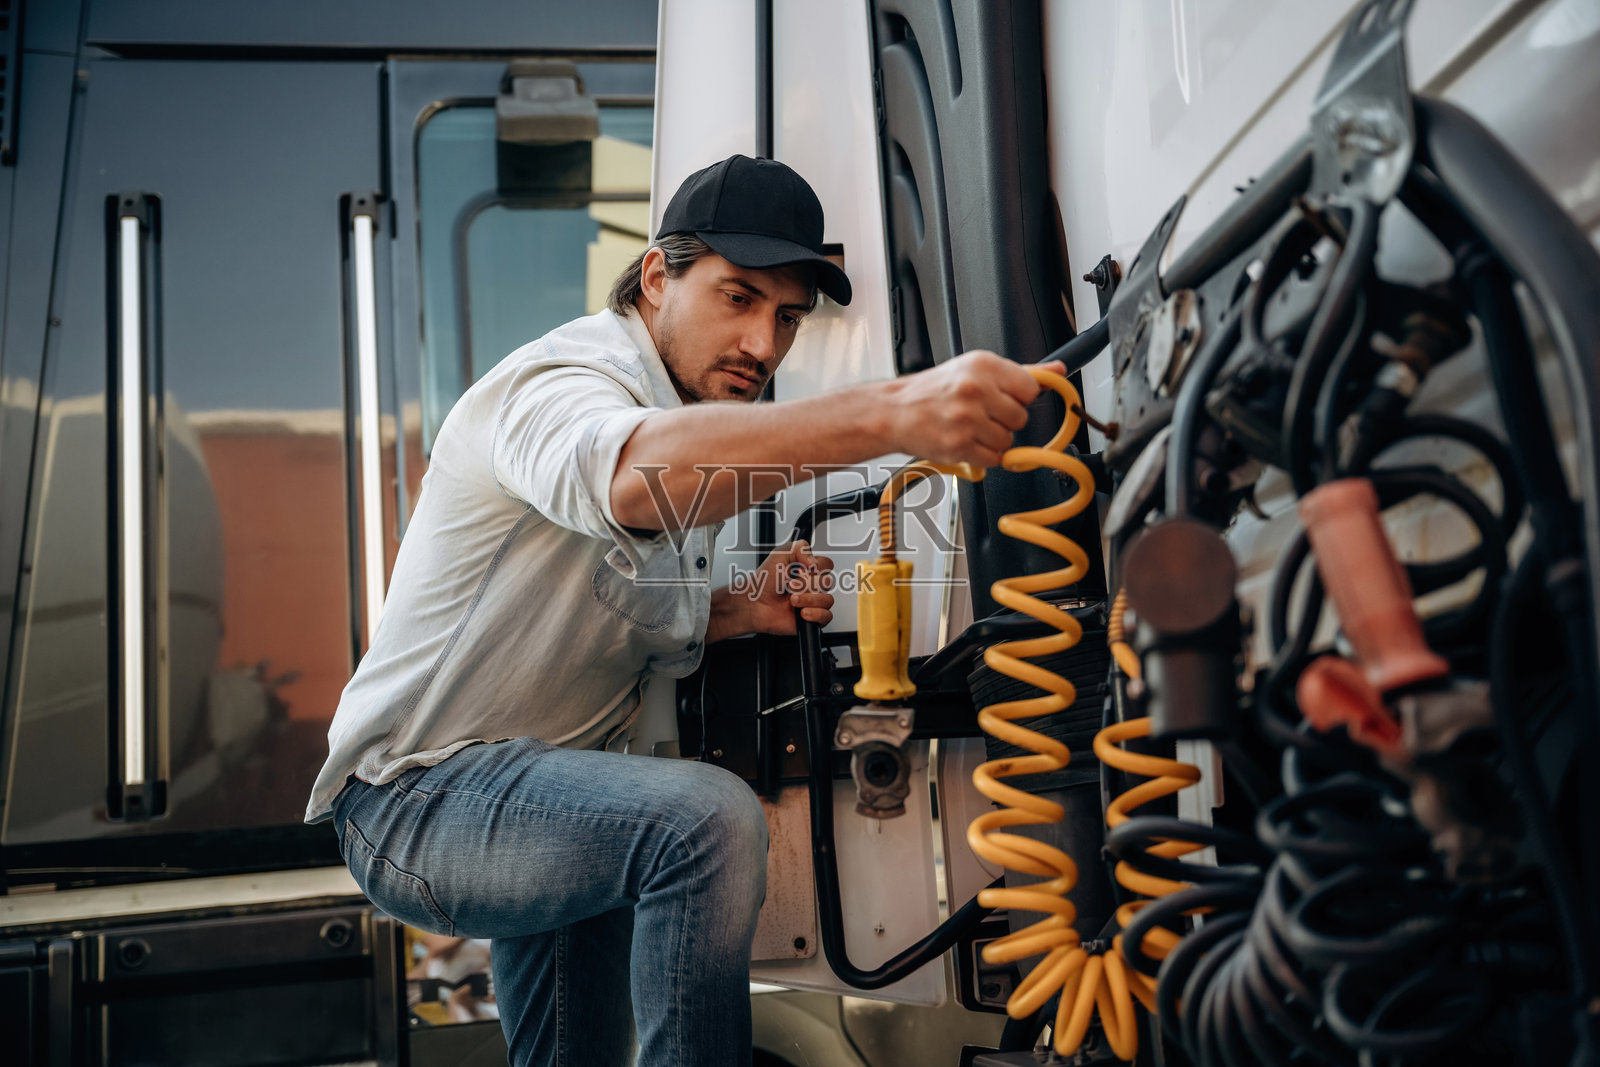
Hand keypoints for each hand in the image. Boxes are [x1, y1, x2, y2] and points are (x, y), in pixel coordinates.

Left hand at [745, 540, 834, 635]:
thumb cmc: (763, 583)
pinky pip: (826, 616)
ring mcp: (813, 602)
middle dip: (807, 584)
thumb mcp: (779, 555)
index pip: (827, 564)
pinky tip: (801, 612)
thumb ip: (800, 548)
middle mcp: (812, 585)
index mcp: (808, 569)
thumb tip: (814, 560)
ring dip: (808, 599)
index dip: (817, 567)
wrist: (754, 604)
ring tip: (792, 600)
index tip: (802, 568)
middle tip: (790, 585)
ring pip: (827, 600)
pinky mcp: (812, 618)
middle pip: (828, 582)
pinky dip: (814, 614)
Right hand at [887, 352, 1064, 467]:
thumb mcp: (974, 369)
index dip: (1019, 398)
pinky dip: (983, 455)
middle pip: (1020, 417)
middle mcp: (976, 390)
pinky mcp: (960, 446)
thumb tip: (1056, 371)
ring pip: (1008, 440)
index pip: (1030, 388)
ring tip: (970, 428)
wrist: (894, 411)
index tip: (1005, 399)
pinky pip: (993, 458)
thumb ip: (1019, 372)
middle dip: (1004, 419)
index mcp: (983, 366)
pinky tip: (966, 441)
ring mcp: (967, 419)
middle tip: (981, 414)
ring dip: (993, 439)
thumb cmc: (933, 391)